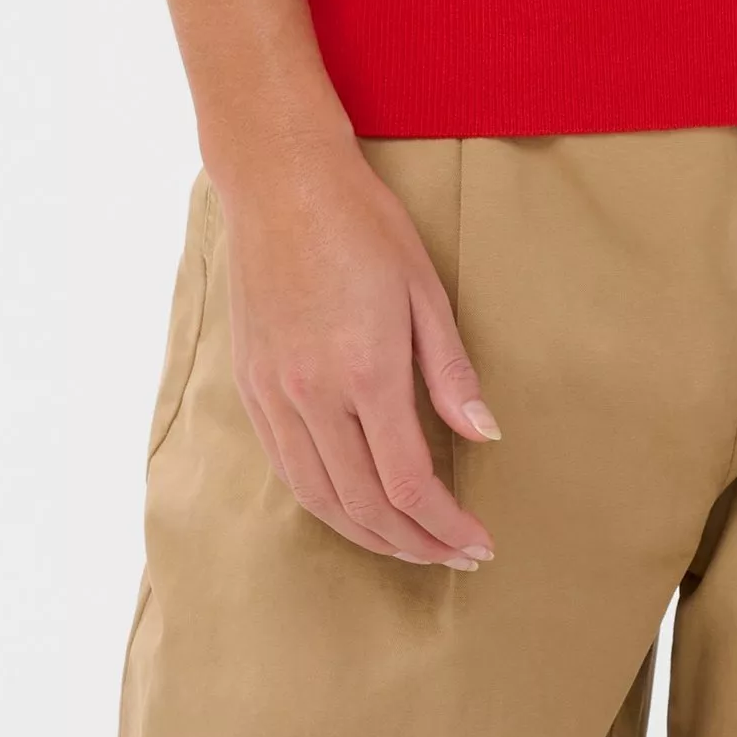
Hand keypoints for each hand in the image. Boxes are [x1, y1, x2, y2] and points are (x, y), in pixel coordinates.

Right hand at [215, 131, 502, 568]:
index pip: (407, 483)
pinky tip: (351, 507)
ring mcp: (275, 395)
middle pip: (364, 506)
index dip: (446, 525)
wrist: (280, 181)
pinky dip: (324, 503)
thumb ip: (451, 371)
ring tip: (410, 546)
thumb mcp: (424, 286)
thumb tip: (484, 436)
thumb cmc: (362, 222)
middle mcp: (313, 395)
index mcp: (365, 370)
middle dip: (414, 543)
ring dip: (368, 536)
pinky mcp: (252, 387)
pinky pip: (287, 469)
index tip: (478, 542)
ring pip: (319, 498)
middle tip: (454, 555)